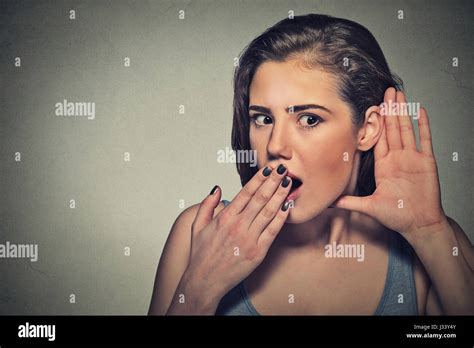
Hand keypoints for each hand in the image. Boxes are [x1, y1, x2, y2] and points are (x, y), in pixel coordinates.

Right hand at [176, 164, 291, 311]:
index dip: (259, 178)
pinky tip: (287, 207)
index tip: (268, 169)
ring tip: (288, 184)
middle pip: (260, 198)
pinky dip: (281, 218)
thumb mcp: (197, 226)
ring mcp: (249, 239)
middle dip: (273, 182)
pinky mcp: (258, 252)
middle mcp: (238, 225)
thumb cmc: (201, 255)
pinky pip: (272, 231)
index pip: (246, 192)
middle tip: (283, 169)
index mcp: (225, 217)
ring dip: (280, 196)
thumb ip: (207, 205)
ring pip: (269, 212)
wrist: (204, 281)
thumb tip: (216, 188)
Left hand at [334, 87, 447, 238]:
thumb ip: (350, 202)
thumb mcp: (369, 207)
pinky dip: (423, 125)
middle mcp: (397, 159)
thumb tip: (330, 203)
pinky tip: (420, 110)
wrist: (419, 224)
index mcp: (383, 165)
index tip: (371, 107)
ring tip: (399, 94)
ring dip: (403, 112)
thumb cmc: (396, 216)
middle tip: (385, 91)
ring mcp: (412, 158)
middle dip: (389, 110)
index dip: (375, 123)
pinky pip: (425, 140)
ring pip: (406, 129)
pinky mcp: (427, 162)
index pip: (378, 139)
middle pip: (392, 129)